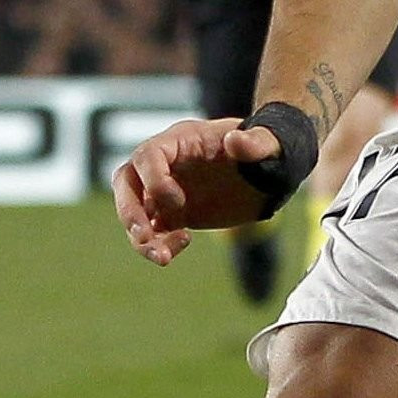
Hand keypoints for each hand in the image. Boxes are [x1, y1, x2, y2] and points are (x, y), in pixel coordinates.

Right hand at [111, 115, 288, 264]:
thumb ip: (257, 142)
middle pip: (126, 181)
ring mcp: (166, 188)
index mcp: (182, 139)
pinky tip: (180, 247)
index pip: (148, 155)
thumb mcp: (270, 143)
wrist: (271, 170)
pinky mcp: (173, 213)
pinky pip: (151, 230)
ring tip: (163, 258)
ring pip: (133, 210)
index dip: (155, 181)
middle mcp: (166, 163)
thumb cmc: (268, 150)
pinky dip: (157, 244)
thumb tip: (235, 141)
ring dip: (140, 236)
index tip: (179, 202)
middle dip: (129, 210)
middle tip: (143, 236)